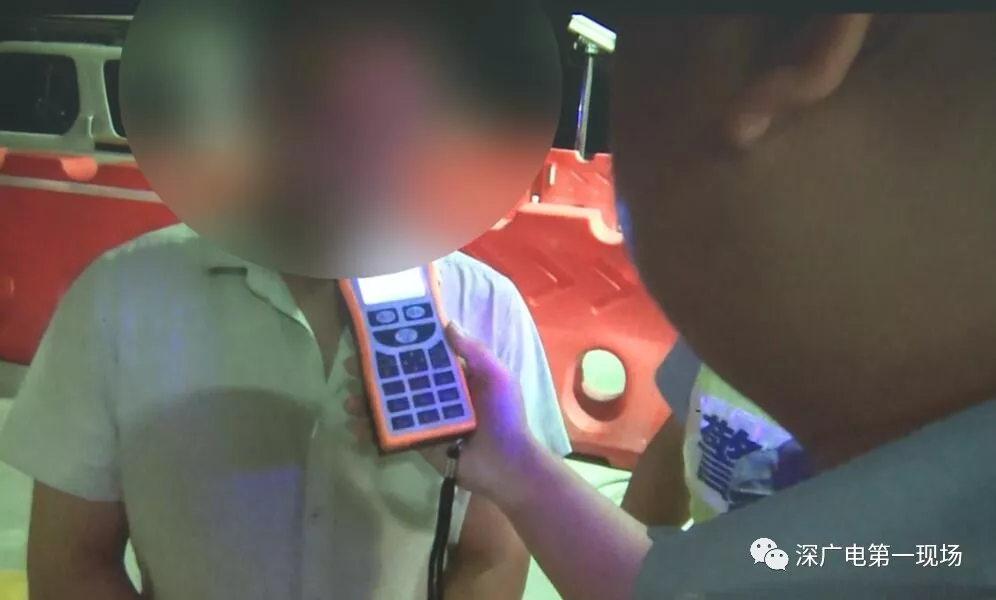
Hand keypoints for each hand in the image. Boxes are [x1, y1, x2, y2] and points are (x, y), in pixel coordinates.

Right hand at [343, 322, 537, 495]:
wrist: (507, 466)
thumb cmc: (506, 417)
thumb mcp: (497, 377)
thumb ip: (475, 351)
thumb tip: (447, 323)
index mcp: (455, 375)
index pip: (424, 353)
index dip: (400, 342)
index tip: (376, 333)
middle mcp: (436, 392)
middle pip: (400, 377)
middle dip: (374, 371)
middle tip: (352, 366)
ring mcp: (425, 417)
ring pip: (390, 404)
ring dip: (366, 400)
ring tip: (349, 400)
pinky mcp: (418, 441)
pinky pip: (392, 432)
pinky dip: (372, 429)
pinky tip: (357, 427)